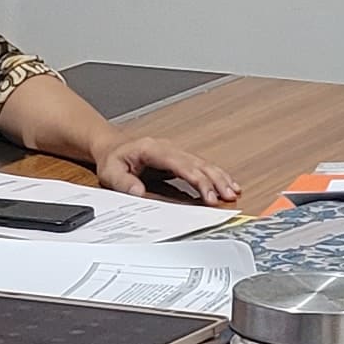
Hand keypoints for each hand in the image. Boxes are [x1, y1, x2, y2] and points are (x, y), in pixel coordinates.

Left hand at [95, 135, 239, 205]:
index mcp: (153, 149)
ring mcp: (176, 152)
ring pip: (203, 164)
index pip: (181, 164)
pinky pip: (201, 166)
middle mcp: (169, 148)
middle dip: (215, 180)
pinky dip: (215, 175)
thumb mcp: (111, 172)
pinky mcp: (179, 160)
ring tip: (232, 192)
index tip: (209, 195)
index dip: (198, 180)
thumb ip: (124, 182)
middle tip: (227, 196)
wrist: (113, 147)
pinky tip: (227, 184)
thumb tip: (139, 192)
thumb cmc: (113, 159)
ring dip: (219, 178)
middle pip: (198, 163)